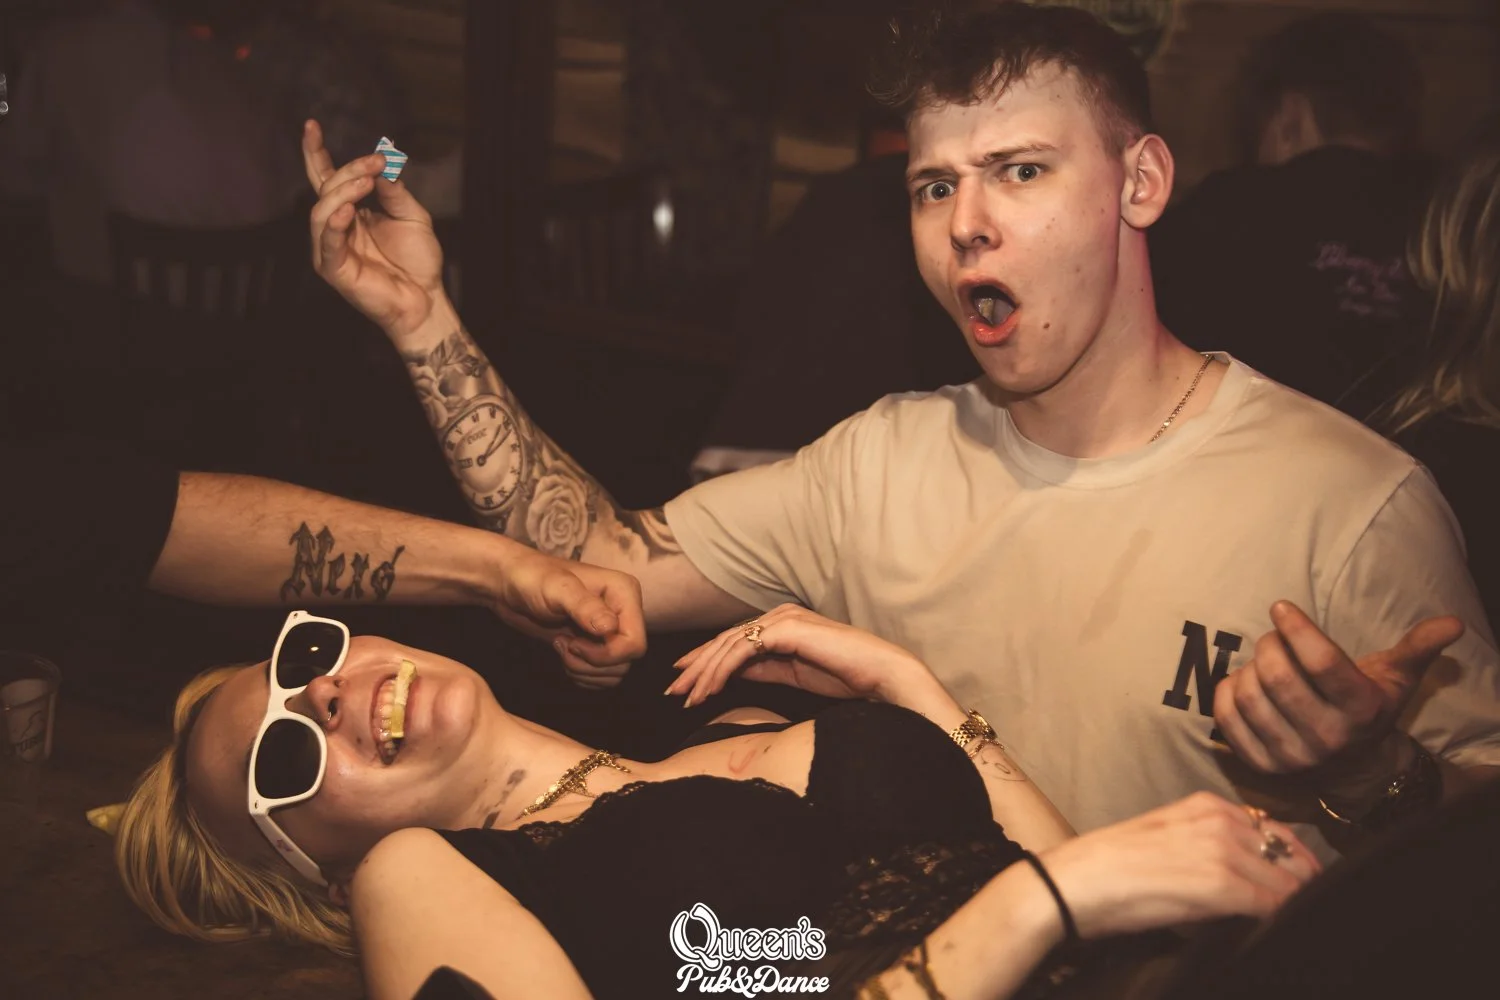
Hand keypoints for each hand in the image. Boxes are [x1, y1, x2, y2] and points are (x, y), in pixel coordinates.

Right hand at [302, 119, 447, 338]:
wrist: (426, 299)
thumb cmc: (419, 261)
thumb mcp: (413, 216)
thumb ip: (394, 192)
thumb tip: (381, 167)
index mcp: (351, 213)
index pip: (325, 178)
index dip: (315, 153)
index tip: (311, 125)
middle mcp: (336, 229)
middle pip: (327, 190)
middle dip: (349, 171)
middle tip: (376, 164)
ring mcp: (332, 249)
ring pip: (322, 212)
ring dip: (343, 192)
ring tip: (365, 182)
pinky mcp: (334, 270)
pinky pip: (327, 243)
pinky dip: (335, 224)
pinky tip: (349, 210)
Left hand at [486, 549, 646, 689]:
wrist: (511, 584)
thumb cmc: (531, 578)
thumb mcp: (556, 588)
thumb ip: (583, 606)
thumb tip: (610, 628)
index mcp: (624, 593)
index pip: (634, 643)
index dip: (606, 654)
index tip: (574, 642)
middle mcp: (623, 612)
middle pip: (626, 661)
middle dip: (592, 664)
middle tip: (563, 645)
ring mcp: (611, 630)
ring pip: (615, 672)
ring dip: (585, 670)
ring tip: (562, 647)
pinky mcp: (596, 644)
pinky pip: (602, 676)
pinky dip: (582, 674)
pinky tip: (563, 653)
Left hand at [666, 603, 931, 707]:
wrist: (879, 673)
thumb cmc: (845, 676)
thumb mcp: (794, 675)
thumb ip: (764, 670)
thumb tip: (732, 674)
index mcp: (782, 624)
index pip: (734, 641)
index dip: (705, 661)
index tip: (684, 681)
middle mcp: (780, 616)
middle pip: (725, 640)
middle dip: (696, 666)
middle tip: (672, 690)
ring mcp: (783, 619)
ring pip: (729, 645)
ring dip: (704, 672)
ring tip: (686, 696)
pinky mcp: (787, 628)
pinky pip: (744, 650)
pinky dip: (722, 670)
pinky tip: (709, 689)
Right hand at [1039, 792, 1320, 937]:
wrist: (1076, 882)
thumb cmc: (1109, 867)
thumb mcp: (1165, 837)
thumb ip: (1207, 844)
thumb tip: (1245, 875)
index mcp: (1206, 805)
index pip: (1276, 831)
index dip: (1296, 861)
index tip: (1304, 883)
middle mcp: (1220, 821)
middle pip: (1289, 855)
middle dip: (1303, 883)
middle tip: (1308, 906)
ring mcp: (1223, 850)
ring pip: (1287, 881)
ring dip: (1294, 903)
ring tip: (1296, 920)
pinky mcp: (1221, 885)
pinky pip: (1272, 904)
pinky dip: (1280, 917)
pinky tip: (1275, 928)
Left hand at [1213, 601, 1462, 774]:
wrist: (1353, 767)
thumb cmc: (1369, 708)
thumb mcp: (1396, 678)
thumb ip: (1419, 648)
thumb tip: (1452, 622)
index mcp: (1360, 711)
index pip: (1321, 662)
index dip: (1296, 628)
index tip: (1280, 607)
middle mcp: (1327, 737)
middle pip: (1278, 676)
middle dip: (1269, 644)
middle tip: (1273, 638)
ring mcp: (1291, 756)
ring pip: (1249, 694)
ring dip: (1248, 668)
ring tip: (1263, 665)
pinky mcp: (1261, 765)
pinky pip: (1225, 718)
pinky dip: (1226, 692)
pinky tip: (1241, 684)